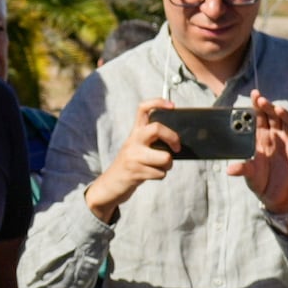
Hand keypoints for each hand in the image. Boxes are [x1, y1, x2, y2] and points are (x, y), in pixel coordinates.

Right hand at [83, 106, 183, 220]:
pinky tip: (149, 175)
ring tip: (159, 167)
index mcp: (135, 132)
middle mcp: (133, 141)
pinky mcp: (135, 171)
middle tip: (177, 148)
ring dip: (168, 165)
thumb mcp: (137, 147)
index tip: (172, 106)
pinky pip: (161, 173)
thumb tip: (176, 143)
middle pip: (157, 128)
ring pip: (165, 157)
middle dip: (173, 138)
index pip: (143, 108)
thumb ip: (152, 141)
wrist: (111, 184)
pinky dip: (160, 176)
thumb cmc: (132, 165)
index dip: (158, 102)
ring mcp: (133, 156)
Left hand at [241, 97, 287, 223]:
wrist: (271, 194)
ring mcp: (287, 143)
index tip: (255, 94)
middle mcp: (275, 136)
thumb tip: (230, 170)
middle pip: (274, 116)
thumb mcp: (249, 173)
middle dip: (268, 107)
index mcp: (261, 136)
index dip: (258, 105)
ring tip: (277, 110)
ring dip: (284, 115)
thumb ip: (242, 169)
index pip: (260, 116)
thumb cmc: (258, 180)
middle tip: (262, 100)